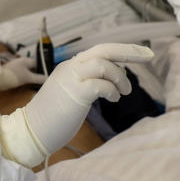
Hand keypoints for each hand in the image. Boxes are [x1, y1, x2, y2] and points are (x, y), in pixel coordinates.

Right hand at [0, 44, 153, 166]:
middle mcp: (70, 67)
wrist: (30, 131)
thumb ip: (86, 83)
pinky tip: (114, 98)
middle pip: (104, 49)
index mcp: (70, 66)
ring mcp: (72, 79)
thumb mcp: (70, 94)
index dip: (122, 50)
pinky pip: (101, 85)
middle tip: (148, 55)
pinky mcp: (75, 94)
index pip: (100, 51)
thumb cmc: (51, 117)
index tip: (141, 54)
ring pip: (104, 64)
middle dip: (129, 51)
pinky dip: (112, 90)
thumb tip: (110, 82)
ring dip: (120, 77)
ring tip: (124, 92)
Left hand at [0, 56, 46, 90]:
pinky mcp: (13, 74)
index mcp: (26, 60)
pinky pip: (23, 76)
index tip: (50, 76)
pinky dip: (27, 80)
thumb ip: (39, 78)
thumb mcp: (28, 77)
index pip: (39, 63)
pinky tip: (30, 85)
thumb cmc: (14, 76)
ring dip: (33, 78)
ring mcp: (17, 68)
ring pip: (28, 72)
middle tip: (46, 82)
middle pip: (33, 68)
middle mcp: (22, 62)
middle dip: (39, 74)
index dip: (45, 69)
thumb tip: (48, 79)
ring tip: (40, 84)